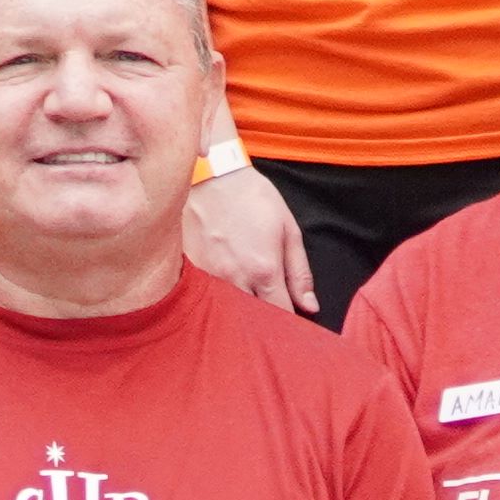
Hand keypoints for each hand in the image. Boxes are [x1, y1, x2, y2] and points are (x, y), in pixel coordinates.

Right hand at [183, 165, 315, 317]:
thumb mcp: (287, 229)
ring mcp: (208, 277)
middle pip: (252, 321)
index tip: (292, 324)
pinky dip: (215, 298)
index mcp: (264, 271)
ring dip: (239, 312)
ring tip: (245, 297)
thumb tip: (310, 306)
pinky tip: (221, 287)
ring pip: (227, 311)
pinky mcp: (189, 270)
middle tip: (267, 309)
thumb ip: (299, 272)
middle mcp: (234, 280)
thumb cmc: (251, 198)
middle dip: (263, 322)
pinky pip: (205, 296)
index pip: (280, 315)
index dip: (289, 324)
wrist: (210, 174)